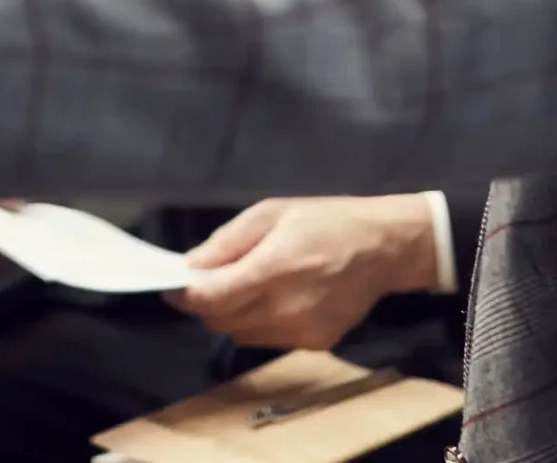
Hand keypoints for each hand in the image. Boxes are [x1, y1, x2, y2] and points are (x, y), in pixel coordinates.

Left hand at [168, 196, 439, 350]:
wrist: (384, 247)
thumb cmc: (327, 221)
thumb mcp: (271, 213)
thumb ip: (226, 242)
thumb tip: (191, 266)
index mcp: (274, 268)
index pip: (212, 299)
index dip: (185, 295)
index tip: (173, 287)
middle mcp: (287, 307)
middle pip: (220, 321)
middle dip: (205, 303)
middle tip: (208, 280)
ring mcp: (302, 330)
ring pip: (240, 334)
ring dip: (231, 314)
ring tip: (247, 284)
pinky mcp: (315, 344)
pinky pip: (267, 339)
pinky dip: (259, 322)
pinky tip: (276, 297)